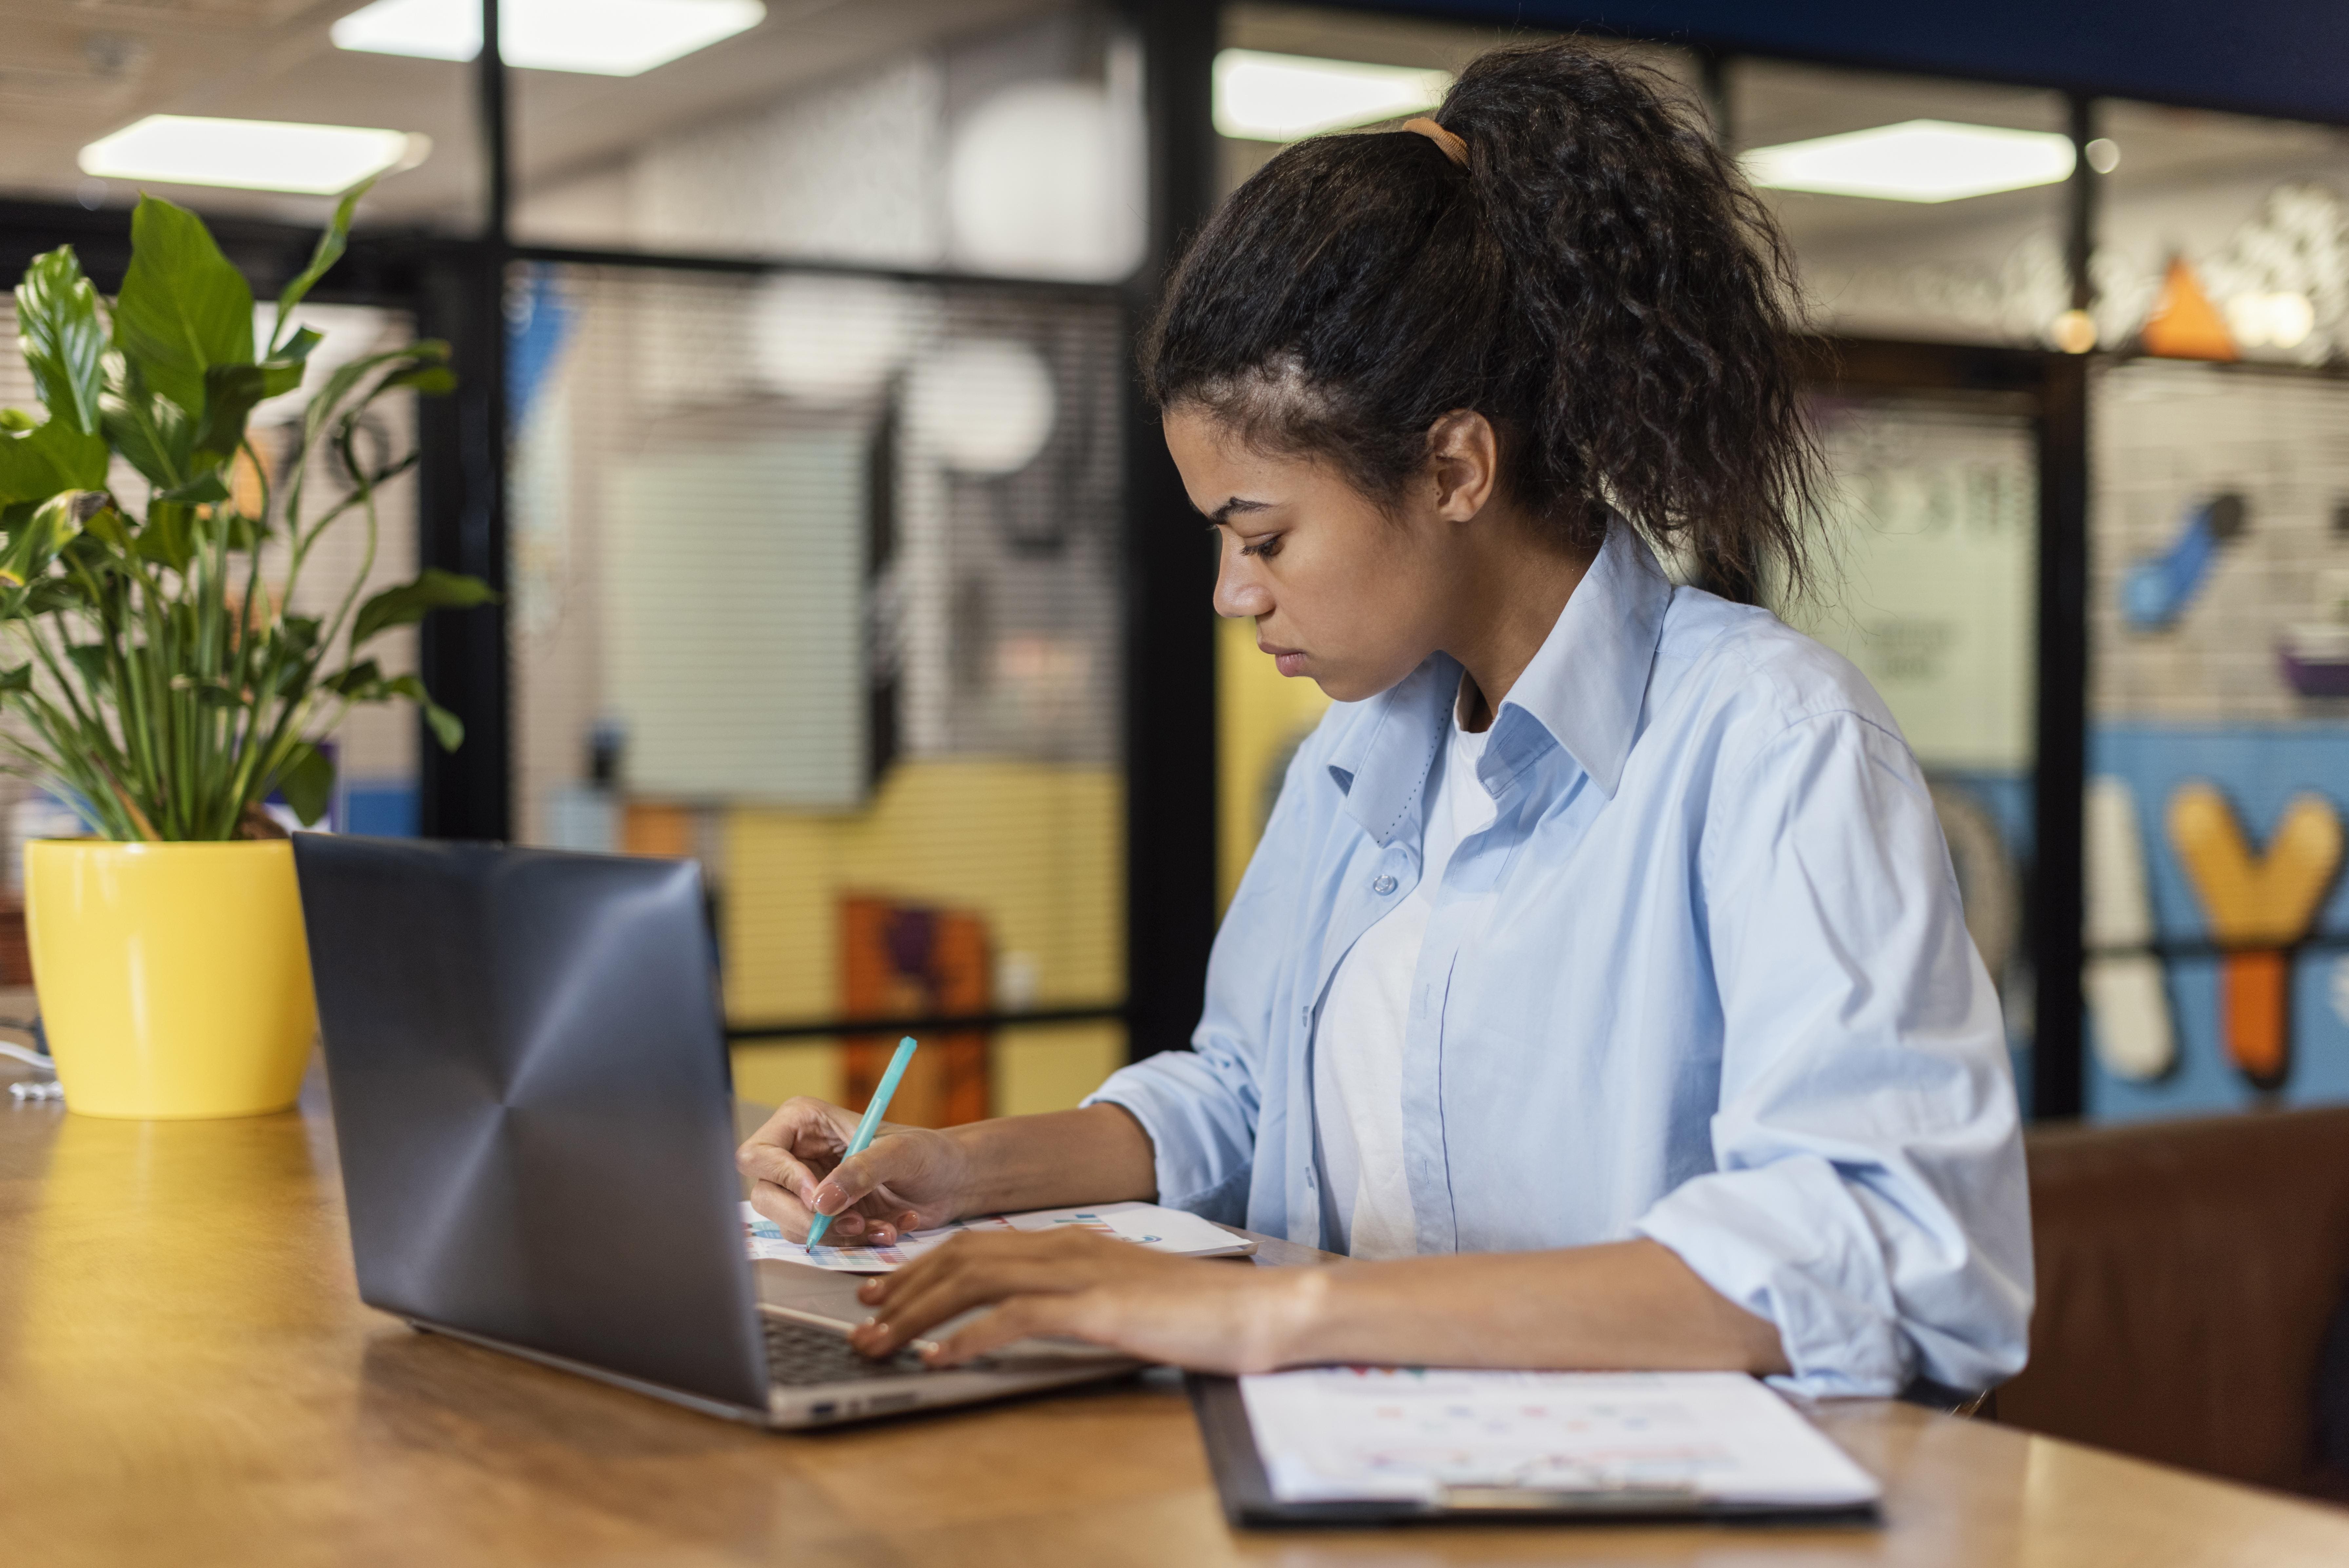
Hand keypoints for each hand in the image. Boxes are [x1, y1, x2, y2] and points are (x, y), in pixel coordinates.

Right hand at [736, 1097, 971, 1245]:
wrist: (951, 1182)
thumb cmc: (928, 1153)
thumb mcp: (900, 1152)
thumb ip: (861, 1171)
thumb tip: (822, 1202)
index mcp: (804, 1124)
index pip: (758, 1153)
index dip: (782, 1177)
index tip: (819, 1197)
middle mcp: (798, 1157)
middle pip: (766, 1196)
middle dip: (806, 1217)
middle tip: (849, 1222)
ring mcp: (810, 1190)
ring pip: (791, 1225)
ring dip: (836, 1234)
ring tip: (878, 1225)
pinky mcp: (826, 1218)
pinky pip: (821, 1241)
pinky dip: (853, 1243)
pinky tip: (886, 1229)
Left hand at [847, 1230, 1326, 1372]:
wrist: (1258, 1310)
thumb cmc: (1197, 1311)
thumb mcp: (1123, 1297)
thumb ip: (1076, 1295)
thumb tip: (1030, 1311)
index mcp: (1073, 1241)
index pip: (977, 1246)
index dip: (921, 1268)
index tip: (880, 1292)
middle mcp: (1068, 1246)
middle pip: (963, 1258)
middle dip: (903, 1289)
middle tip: (859, 1320)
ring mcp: (1081, 1273)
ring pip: (975, 1282)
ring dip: (918, 1314)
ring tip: (878, 1342)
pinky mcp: (1096, 1306)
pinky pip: (1016, 1317)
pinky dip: (968, 1337)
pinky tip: (939, 1358)